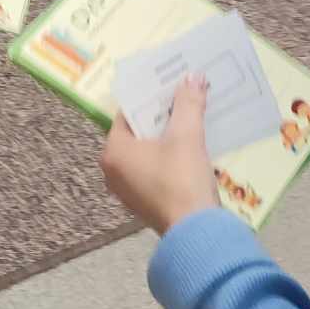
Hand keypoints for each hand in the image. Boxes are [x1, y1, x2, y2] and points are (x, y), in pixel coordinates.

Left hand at [100, 83, 218, 234]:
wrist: (196, 233)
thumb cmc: (182, 179)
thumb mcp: (186, 136)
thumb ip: (188, 104)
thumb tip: (193, 76)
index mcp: (113, 151)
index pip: (128, 114)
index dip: (150, 98)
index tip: (169, 86)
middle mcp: (113, 171)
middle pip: (138, 133)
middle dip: (161, 117)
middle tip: (183, 99)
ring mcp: (128, 190)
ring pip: (147, 153)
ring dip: (167, 138)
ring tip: (190, 120)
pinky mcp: (144, 204)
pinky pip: (154, 171)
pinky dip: (169, 159)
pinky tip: (191, 150)